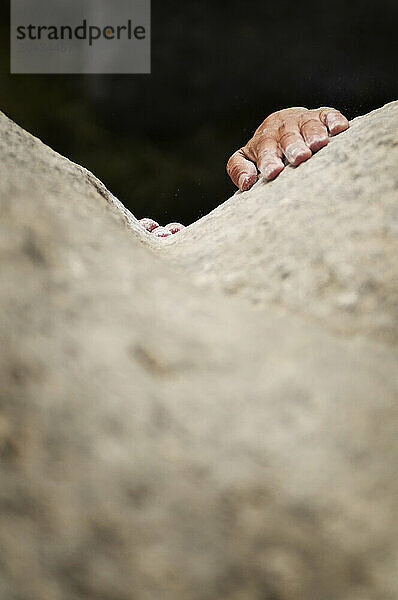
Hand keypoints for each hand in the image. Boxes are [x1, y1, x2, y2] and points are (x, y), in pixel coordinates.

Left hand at [227, 106, 348, 190]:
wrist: (283, 124)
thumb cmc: (266, 151)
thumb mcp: (247, 159)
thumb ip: (239, 169)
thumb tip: (246, 183)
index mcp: (263, 140)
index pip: (263, 149)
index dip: (267, 160)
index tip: (273, 172)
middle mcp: (282, 128)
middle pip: (286, 136)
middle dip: (293, 146)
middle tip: (299, 157)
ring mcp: (302, 120)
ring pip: (307, 124)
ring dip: (313, 133)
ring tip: (318, 144)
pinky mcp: (321, 115)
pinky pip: (327, 114)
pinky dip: (334, 120)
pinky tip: (339, 128)